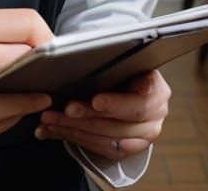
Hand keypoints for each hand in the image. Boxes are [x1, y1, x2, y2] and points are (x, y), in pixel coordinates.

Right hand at [0, 9, 54, 159]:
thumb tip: (46, 46)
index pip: (28, 20)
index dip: (46, 36)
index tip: (49, 49)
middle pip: (31, 51)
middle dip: (43, 63)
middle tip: (43, 70)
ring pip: (29, 80)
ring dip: (37, 86)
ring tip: (34, 87)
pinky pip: (20, 107)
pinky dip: (30, 105)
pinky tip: (30, 102)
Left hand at [34, 70, 170, 162]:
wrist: (133, 81)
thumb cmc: (125, 67)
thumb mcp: (124, 60)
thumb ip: (111, 63)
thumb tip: (82, 59)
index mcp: (156, 91)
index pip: (138, 103)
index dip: (115, 104)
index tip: (94, 101)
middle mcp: (154, 117)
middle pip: (118, 125)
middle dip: (86, 118)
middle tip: (63, 111)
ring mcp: (143, 137)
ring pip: (106, 140)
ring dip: (74, 131)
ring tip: (51, 121)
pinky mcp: (128, 148)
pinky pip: (101, 149)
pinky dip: (75, 139)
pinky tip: (55, 131)